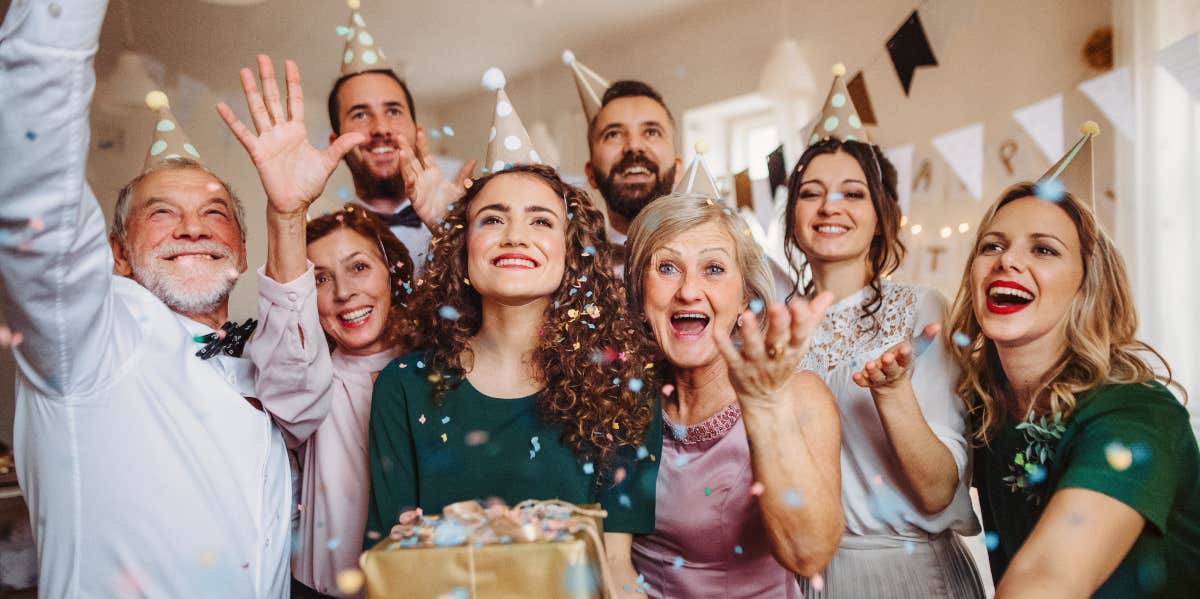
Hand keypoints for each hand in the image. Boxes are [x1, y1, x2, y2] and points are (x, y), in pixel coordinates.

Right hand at [216, 55, 364, 217]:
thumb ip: (341, 146)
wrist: (295, 204)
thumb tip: (362, 135)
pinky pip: (243, 134)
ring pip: (258, 110)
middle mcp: (281, 131)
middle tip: (262, 57)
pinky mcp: (258, 152)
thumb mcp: (328, 162)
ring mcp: (268, 140)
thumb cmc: (309, 184)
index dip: (292, 82)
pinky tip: (222, 106)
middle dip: (268, 78)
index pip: (294, 100)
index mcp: (297, 131)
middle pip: (273, 99)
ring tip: (244, 71)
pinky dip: (232, 120)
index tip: (289, 63)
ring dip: (251, 91)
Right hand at [399, 127, 475, 230]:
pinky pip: (411, 190)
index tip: (419, 129)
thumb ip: (464, 175)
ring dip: (404, 162)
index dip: (422, 143)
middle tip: (399, 136)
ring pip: (409, 172)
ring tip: (401, 151)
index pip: (425, 155)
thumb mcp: (461, 189)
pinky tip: (409, 176)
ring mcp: (418, 189)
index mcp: (433, 174)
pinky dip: (410, 183)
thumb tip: (473, 160)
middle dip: (406, 148)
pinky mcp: (417, 201)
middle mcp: (424, 179)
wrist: (451, 225)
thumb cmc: (453, 208)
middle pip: (412, 160)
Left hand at [715, 293, 833, 405]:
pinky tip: (718, 332)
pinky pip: (731, 356)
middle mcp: (776, 356)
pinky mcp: (738, 369)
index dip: (800, 320)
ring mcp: (756, 363)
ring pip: (754, 348)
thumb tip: (829, 294)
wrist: (766, 400)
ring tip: (746, 315)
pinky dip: (725, 345)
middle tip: (776, 306)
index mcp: (793, 348)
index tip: (797, 303)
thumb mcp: (800, 343)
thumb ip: (812, 317)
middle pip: (779, 339)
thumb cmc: (783, 363)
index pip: (800, 334)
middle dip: (779, 324)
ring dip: (751, 333)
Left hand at [851, 323, 939, 394]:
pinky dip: (860, 379)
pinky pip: (864, 381)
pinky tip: (855, 376)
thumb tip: (937, 325)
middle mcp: (892, 371)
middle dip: (889, 363)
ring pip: (877, 376)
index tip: (906, 347)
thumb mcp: (913, 348)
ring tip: (869, 365)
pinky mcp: (869, 381)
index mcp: (904, 363)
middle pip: (892, 368)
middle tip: (886, 357)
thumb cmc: (900, 359)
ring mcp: (880, 377)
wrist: (891, 382)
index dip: (906, 354)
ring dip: (873, 371)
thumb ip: (924, 337)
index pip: (906, 359)